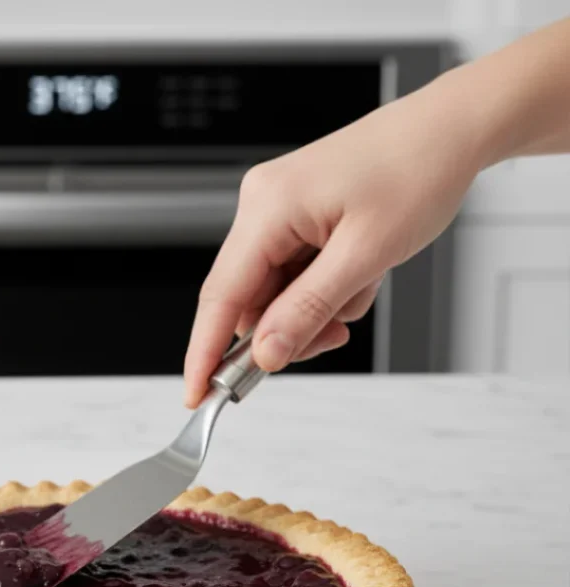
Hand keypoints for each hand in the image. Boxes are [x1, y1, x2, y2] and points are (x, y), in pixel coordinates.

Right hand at [182, 88, 482, 404]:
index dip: (205, 353)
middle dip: (287, 328)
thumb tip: (265, 354)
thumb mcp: (365, 255)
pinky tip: (357, 273)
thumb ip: (307, 310)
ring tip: (361, 286)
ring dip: (313, 308)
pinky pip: (292, 275)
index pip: (220, 297)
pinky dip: (322, 289)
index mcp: (268, 207)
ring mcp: (276, 209)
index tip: (197, 395)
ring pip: (274, 293)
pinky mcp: (295, 216)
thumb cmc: (417, 170)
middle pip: (248, 300)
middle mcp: (262, 205)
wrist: (451, 128)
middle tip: (331, 337)